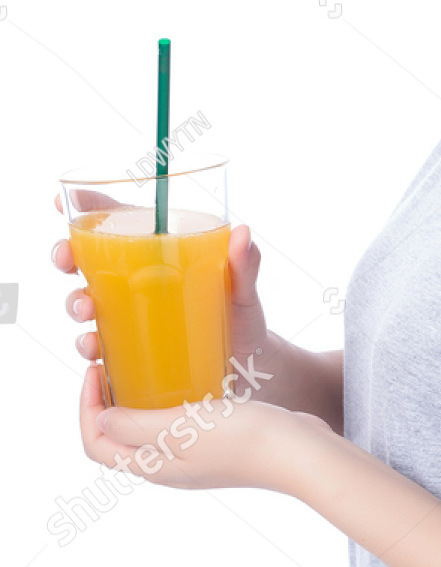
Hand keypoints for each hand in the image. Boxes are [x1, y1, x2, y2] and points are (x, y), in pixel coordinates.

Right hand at [52, 194, 268, 365]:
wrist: (250, 365)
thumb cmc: (242, 315)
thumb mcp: (244, 288)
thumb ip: (245, 264)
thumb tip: (242, 234)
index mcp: (157, 252)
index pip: (117, 222)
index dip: (84, 208)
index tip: (64, 201)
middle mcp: (134, 280)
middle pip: (85, 259)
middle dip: (64, 255)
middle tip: (66, 260)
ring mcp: (129, 314)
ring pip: (84, 302)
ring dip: (75, 303)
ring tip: (87, 309)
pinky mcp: (129, 348)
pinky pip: (98, 346)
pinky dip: (89, 347)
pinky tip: (96, 351)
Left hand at [78, 361, 333, 494]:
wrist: (299, 451)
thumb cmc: (243, 440)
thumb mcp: (180, 428)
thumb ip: (135, 427)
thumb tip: (100, 422)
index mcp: (154, 467)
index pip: (97, 444)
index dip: (86, 408)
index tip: (96, 370)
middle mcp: (169, 466)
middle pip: (118, 438)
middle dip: (106, 403)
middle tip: (113, 364)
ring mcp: (193, 457)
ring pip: (147, 430)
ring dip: (135, 400)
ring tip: (141, 367)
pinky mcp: (216, 444)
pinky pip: (177, 423)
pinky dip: (166, 401)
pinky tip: (182, 377)